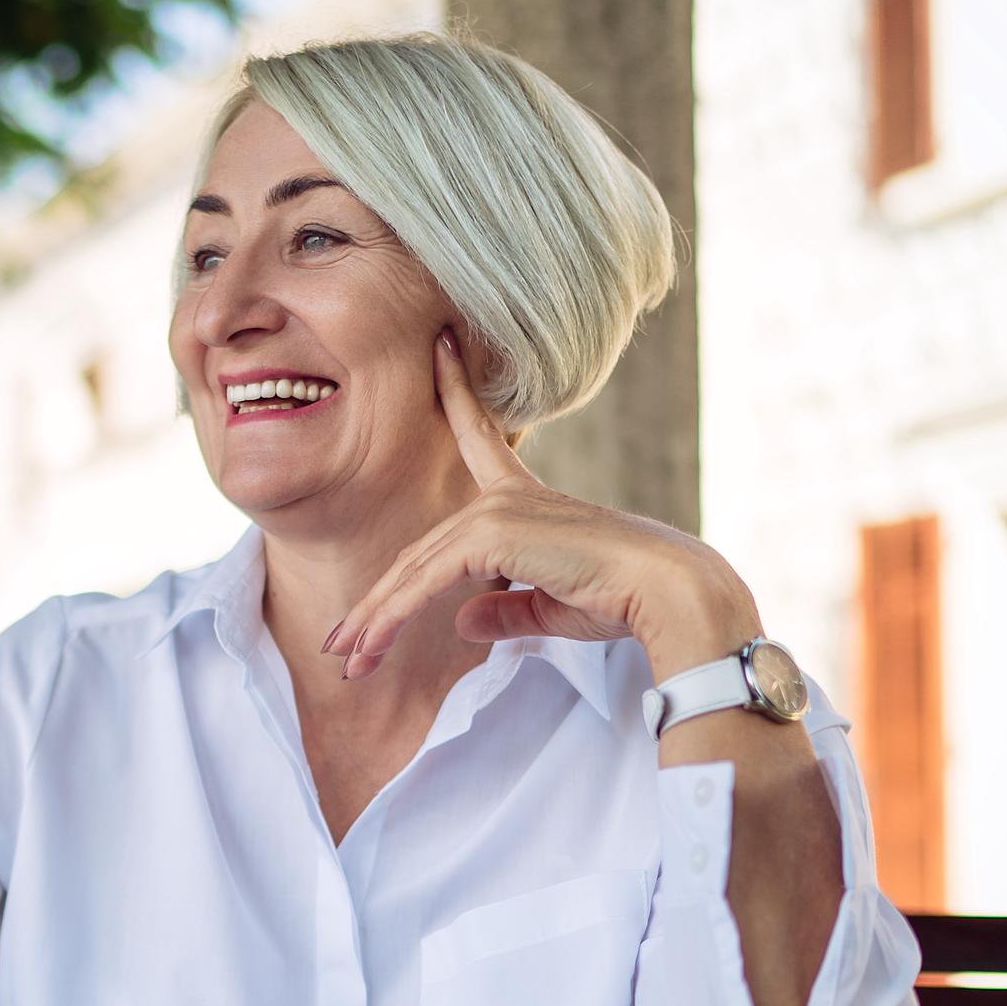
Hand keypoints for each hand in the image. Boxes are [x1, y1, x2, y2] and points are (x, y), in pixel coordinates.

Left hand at [327, 331, 758, 679]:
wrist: (664, 590)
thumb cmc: (621, 597)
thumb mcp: (549, 605)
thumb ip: (503, 608)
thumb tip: (461, 621)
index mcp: (523, 499)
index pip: (478, 436)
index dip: (456, 391)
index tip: (441, 346)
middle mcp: (503, 496)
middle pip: (419, 553)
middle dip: (378, 604)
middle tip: (342, 644)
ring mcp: (494, 511)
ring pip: (412, 571)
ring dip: (375, 621)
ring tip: (346, 659)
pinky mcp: (489, 537)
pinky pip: (423, 584)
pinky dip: (392, 618)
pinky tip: (370, 646)